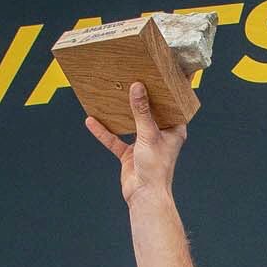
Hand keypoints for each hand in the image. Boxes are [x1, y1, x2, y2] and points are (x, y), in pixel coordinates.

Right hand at [86, 81, 187, 204]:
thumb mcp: (149, 134)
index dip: (172, 89)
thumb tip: (137, 87)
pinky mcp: (130, 154)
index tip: (169, 69)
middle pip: (151, 110)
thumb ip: (141, 111)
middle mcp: (160, 134)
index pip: (175, 104)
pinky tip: (92, 121)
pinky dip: (104, 131)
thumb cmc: (156, 169)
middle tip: (136, 73)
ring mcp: (144, 143)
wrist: (145, 197)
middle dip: (143, 95)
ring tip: (113, 92)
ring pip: (131, 122)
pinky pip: (115, 139)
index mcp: (174, 130)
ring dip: (121, 111)